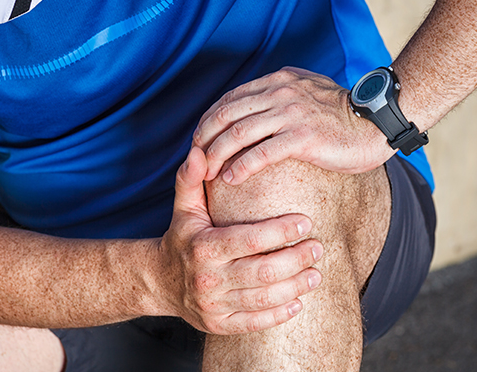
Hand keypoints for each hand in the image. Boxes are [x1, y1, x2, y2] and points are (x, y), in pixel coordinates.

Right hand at [157, 147, 322, 334]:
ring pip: (263, 299)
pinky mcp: (219, 324)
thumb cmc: (182, 238)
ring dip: (295, 287)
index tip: (306, 222)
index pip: (249, 239)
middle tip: (318, 248)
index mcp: (204, 247)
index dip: (281, 231)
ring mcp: (213, 304)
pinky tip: (299, 302)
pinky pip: (254, 322)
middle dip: (296, 260)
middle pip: (262, 272)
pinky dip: (279, 314)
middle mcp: (208, 278)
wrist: (158, 282)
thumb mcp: (184, 208)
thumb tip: (199, 151)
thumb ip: (191, 179)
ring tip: (316, 274)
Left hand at [192, 67, 395, 183]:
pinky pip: (261, 152)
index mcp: (279, 81)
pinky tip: (231, 178)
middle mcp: (281, 92)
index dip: (210, 120)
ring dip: (217, 154)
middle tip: (196, 160)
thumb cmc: (344, 116)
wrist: (377, 124)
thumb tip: (261, 109)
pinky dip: (241, 166)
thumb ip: (284, 94)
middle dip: (205, 138)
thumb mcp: (309, 93)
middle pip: (227, 114)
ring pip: (239, 133)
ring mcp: (291, 113)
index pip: (231, 98)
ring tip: (207, 173)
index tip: (201, 141)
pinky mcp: (303, 137)